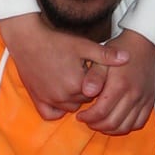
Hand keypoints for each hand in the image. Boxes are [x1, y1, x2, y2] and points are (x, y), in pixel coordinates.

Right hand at [0, 13, 127, 120]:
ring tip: (70, 79)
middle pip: (84, 101)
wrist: (27, 40)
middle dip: (85, 90)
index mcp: (78, 85)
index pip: (97, 92)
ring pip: (70, 108)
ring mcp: (49, 100)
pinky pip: (51, 114)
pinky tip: (60, 96)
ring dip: (73, 98)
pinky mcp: (37, 100)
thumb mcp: (83, 45)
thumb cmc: (56, 41)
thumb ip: (106, 55)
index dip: (96, 81)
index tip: (90, 68)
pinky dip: (57, 109)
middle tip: (79, 72)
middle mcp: (64, 97)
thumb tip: (127, 58)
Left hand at [78, 30, 154, 134]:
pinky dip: (126, 127)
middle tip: (88, 121)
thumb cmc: (120, 50)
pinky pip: (139, 123)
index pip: (101, 112)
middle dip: (96, 125)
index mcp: (120, 85)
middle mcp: (133, 95)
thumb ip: (94, 76)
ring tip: (100, 122)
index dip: (88, 118)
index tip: (80, 116)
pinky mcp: (150, 101)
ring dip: (110, 129)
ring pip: (126, 127)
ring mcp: (143, 99)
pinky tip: (116, 121)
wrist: (143, 44)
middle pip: (113, 123)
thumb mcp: (102, 58)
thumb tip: (87, 92)